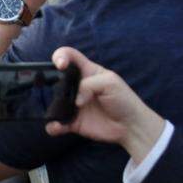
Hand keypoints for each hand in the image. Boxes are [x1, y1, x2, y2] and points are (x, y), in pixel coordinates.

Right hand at [45, 47, 164, 164]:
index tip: (61, 64)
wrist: (131, 126)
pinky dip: (53, 126)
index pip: (70, 56)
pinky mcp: (74, 122)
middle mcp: (78, 87)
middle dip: (51, 81)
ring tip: (57, 112)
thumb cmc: (124, 100)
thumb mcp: (110, 83)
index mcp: (87, 71)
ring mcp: (74, 104)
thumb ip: (89, 85)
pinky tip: (57, 126)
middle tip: (60, 91)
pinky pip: (58, 123)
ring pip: (55, 102)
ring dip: (52, 106)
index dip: (61, 56)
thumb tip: (76, 101)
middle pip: (57, 78)